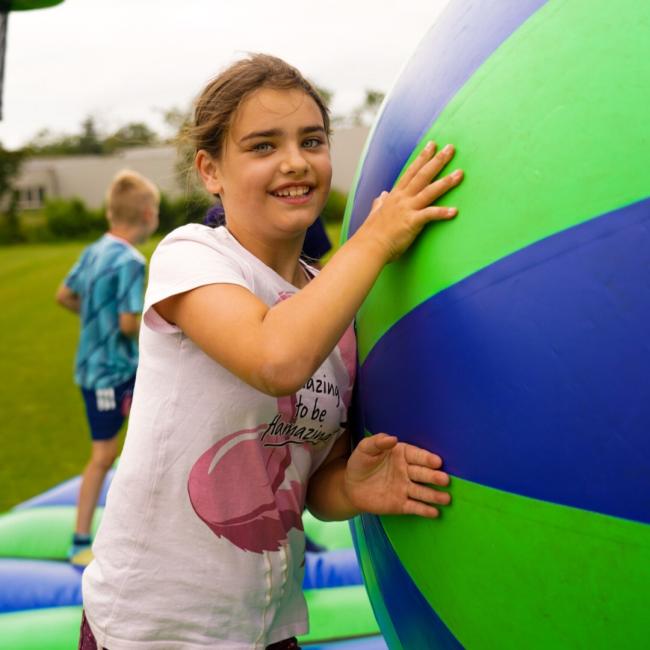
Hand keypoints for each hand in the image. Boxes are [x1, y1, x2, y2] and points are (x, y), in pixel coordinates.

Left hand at [343, 433, 450, 517]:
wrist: (350, 487)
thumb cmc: (361, 463)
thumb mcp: (365, 449)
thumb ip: (378, 442)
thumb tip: (393, 438)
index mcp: (402, 455)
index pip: (417, 456)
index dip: (427, 458)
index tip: (437, 462)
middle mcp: (407, 471)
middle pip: (423, 474)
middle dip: (434, 477)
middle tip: (445, 480)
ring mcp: (405, 488)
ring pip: (422, 491)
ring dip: (434, 495)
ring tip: (446, 498)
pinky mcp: (401, 504)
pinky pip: (414, 507)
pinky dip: (424, 510)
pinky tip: (435, 512)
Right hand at [359, 142, 462, 262]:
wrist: (369, 246)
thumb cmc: (373, 234)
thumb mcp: (375, 213)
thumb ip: (379, 203)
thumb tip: (382, 195)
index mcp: (395, 195)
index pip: (411, 172)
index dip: (422, 158)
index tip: (432, 145)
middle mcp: (402, 199)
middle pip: (422, 175)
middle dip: (437, 161)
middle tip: (450, 148)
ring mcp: (407, 209)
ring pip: (429, 191)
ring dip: (445, 182)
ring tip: (460, 174)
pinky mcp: (412, 222)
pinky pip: (430, 215)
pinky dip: (442, 213)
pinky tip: (455, 211)